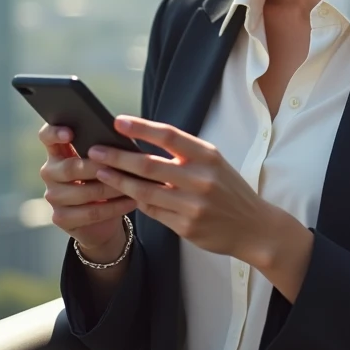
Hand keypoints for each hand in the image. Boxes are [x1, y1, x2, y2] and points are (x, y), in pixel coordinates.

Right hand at [38, 124, 136, 257]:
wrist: (102, 220)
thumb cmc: (104, 180)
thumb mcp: (103, 162)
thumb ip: (103, 150)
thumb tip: (120, 141)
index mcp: (58, 152)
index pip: (46, 136)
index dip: (55, 132)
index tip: (70, 133)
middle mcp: (50, 172)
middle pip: (69, 167)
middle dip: (97, 167)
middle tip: (120, 165)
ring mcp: (53, 196)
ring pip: (82, 192)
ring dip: (111, 188)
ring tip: (133, 184)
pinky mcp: (60, 218)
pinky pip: (90, 212)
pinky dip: (114, 207)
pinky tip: (131, 201)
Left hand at [90, 116, 281, 265]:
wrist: (254, 227)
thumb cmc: (228, 190)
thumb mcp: (214, 164)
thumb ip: (184, 154)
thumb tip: (142, 141)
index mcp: (208, 156)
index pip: (168, 135)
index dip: (140, 127)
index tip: (117, 122)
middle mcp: (200, 179)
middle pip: (148, 164)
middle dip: (117, 157)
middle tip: (94, 151)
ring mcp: (193, 205)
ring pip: (145, 191)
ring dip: (118, 181)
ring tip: (100, 173)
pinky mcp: (186, 227)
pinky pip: (153, 212)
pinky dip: (136, 202)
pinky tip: (124, 194)